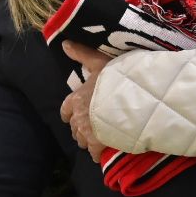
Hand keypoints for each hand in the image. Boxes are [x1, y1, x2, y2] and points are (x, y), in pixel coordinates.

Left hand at [58, 42, 110, 162]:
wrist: (131, 100)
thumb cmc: (116, 79)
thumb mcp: (99, 62)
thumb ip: (82, 54)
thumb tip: (64, 43)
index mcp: (76, 98)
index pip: (65, 110)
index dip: (68, 114)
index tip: (72, 116)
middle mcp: (79, 116)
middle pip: (73, 128)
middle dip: (80, 128)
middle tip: (91, 128)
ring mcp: (88, 131)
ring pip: (81, 141)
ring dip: (87, 140)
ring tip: (97, 139)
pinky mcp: (98, 143)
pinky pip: (93, 153)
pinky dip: (97, 153)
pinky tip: (103, 151)